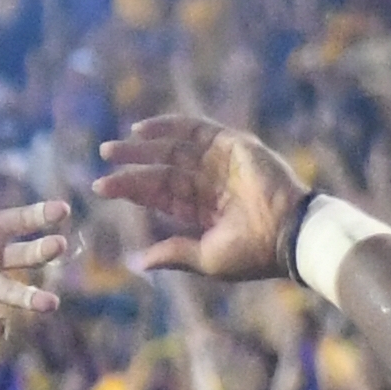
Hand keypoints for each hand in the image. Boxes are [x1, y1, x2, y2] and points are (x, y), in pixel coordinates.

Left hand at [97, 116, 310, 281]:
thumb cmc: (253, 253)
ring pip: (174, 148)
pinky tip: (140, 129)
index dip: (132, 189)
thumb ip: (175, 255)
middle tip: (103, 156)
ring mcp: (223, 163)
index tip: (102, 187)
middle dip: (133, 163)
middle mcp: (212, 184)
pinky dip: (168, 126)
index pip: (162, 195)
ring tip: (112, 147)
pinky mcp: (234, 145)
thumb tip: (139, 263)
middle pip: (164, 168)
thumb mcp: (207, 258)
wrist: (289, 234)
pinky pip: (195, 129)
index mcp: (207, 211)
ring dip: (143, 144)